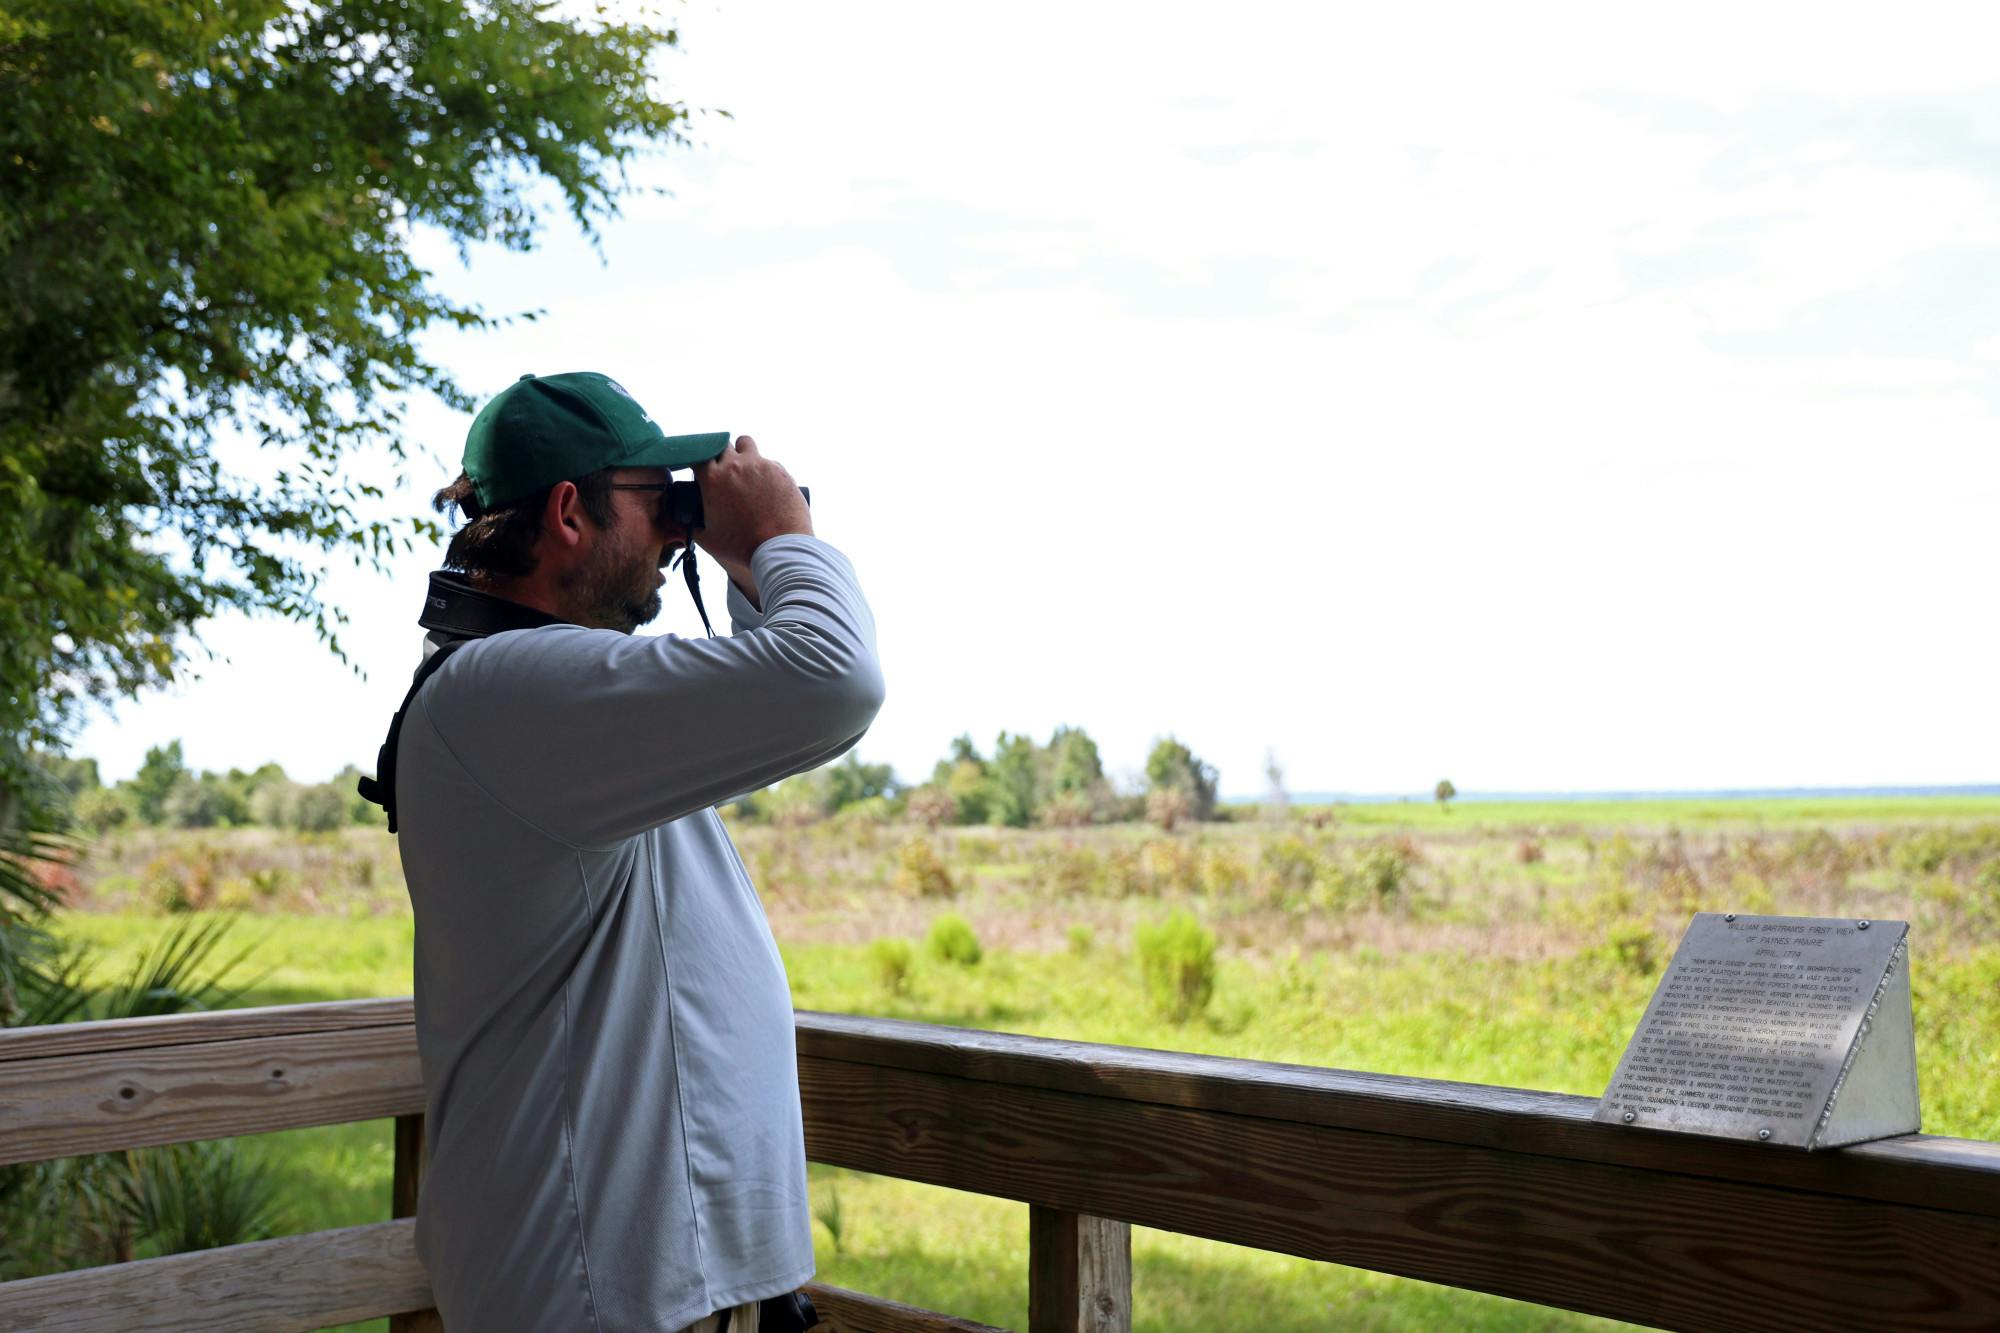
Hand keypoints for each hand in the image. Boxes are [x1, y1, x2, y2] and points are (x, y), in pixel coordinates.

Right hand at [691, 435, 812, 592]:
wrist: (779, 549)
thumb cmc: (742, 546)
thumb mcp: (707, 539)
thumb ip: (690, 526)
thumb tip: (682, 521)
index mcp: (713, 478)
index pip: (697, 455)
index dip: (697, 462)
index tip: (700, 471)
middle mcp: (735, 465)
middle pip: (720, 444)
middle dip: (719, 456)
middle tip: (724, 472)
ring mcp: (760, 465)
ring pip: (745, 443)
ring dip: (742, 453)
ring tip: (746, 470)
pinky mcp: (780, 470)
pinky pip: (768, 462)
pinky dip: (764, 470)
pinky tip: (767, 488)